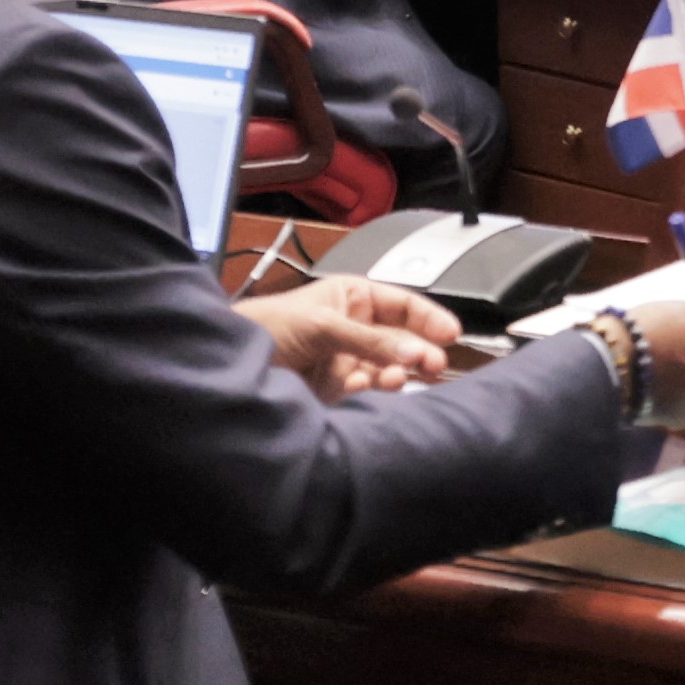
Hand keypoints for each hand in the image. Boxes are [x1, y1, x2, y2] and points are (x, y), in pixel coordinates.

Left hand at [252, 276, 467, 398]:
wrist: (234, 362)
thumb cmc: (269, 325)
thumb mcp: (323, 324)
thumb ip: (369, 340)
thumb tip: (412, 353)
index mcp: (352, 297)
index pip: (402, 304)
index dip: (427, 317)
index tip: (450, 332)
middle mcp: (354, 326)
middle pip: (400, 338)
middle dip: (419, 349)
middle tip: (435, 363)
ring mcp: (346, 357)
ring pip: (387, 365)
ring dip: (398, 371)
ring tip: (401, 377)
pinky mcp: (337, 387)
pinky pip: (368, 387)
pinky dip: (378, 388)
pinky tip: (382, 386)